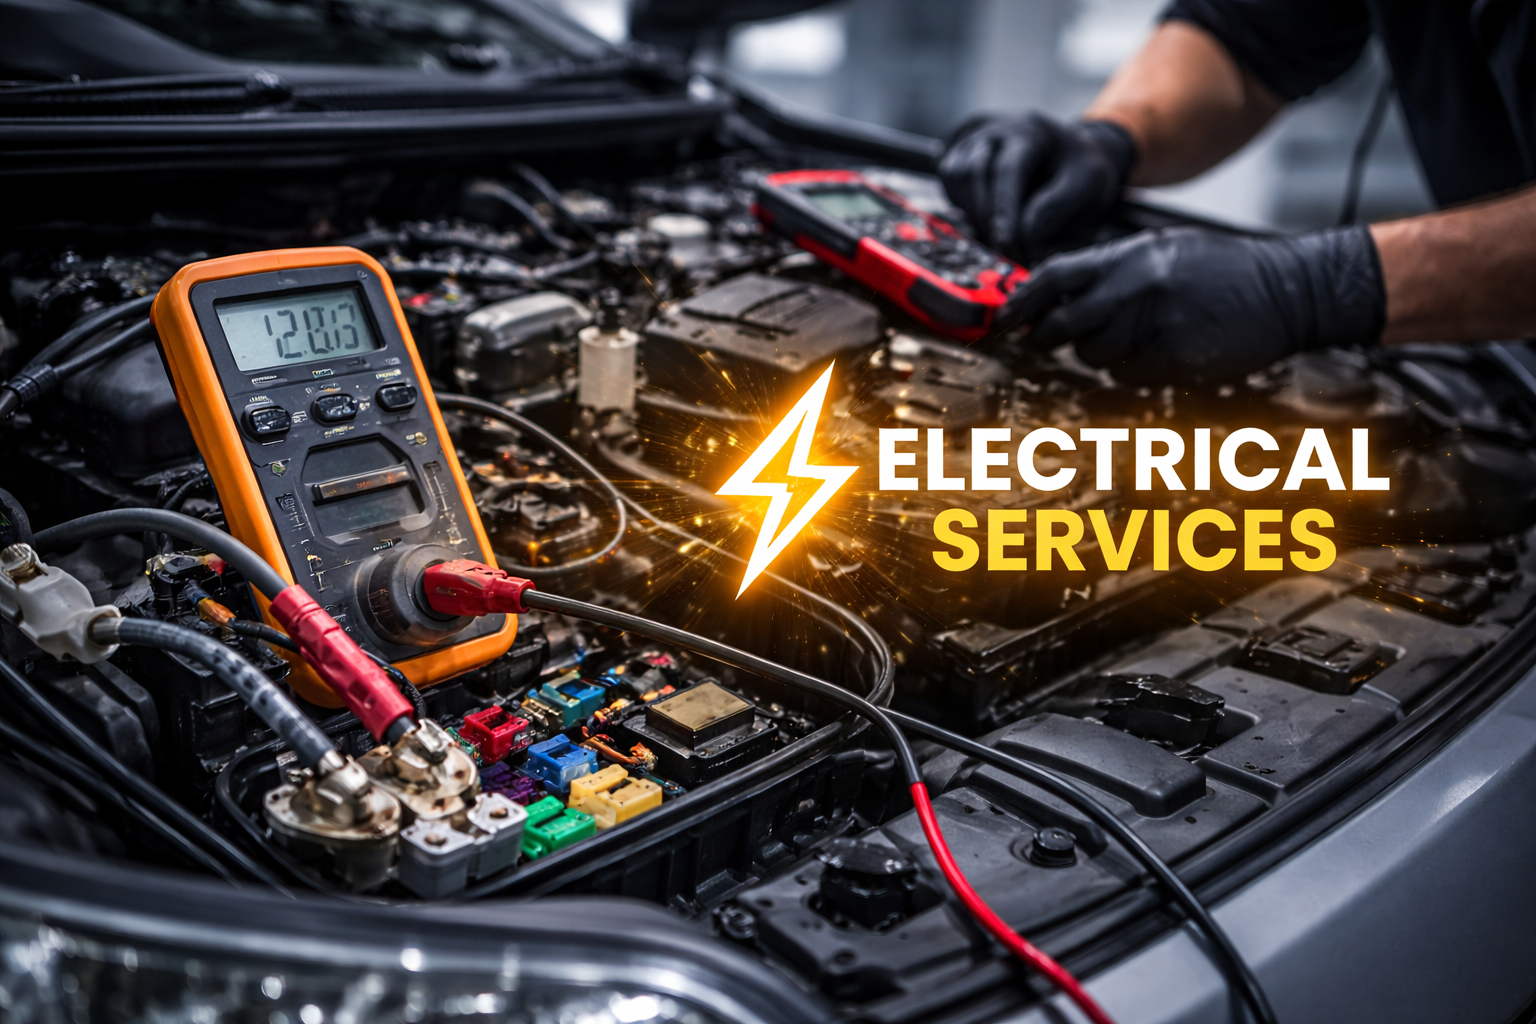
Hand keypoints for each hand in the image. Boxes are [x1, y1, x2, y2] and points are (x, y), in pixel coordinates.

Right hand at [939, 113, 1136, 261]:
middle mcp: (996, 131)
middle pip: (973, 171)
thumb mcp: (1087, 185)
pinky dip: (962, 206)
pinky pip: (950, 182)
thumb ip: (1057, 207)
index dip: (1003, 210)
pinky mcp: (962, 155)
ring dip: (971, 212)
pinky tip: (985, 222)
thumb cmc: (1079, 171)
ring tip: (994, 237)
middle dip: (985, 217)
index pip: (1008, 170)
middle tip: (1001, 251)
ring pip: (956, 176)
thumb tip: (1023, 234)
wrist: (1070, 156)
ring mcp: (975, 141)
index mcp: (1030, 133)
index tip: (1006, 244)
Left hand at [1003, 224, 1385, 384]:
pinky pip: (1130, 377)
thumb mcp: (1165, 252)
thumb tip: (1060, 296)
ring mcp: (1157, 324)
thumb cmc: (1227, 271)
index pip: (1055, 277)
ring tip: (1137, 338)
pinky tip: (1162, 354)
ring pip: (1095, 355)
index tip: (1006, 318)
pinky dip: (1135, 372)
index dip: (1023, 301)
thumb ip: (1112, 270)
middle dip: (1051, 337)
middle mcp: (1137, 287)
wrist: (1291, 289)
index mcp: (1131, 256)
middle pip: (1064, 324)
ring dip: (1103, 355)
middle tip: (1054, 340)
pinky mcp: (1176, 358)